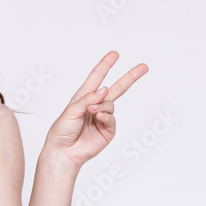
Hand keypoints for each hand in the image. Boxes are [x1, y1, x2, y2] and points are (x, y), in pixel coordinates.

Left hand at [43, 51, 147, 167]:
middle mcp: (95, 106)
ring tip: (91, 112)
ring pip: (111, 104)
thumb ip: (87, 99)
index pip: (96, 78)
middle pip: (116, 88)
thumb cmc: (61, 131)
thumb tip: (104, 89)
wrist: (64, 152)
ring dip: (102, 106)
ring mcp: (102, 117)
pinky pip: (111, 118)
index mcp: (83, 97)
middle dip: (130, 77)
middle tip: (143, 67)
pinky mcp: (107, 130)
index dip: (105, 65)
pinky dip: (105, 116)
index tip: (115, 54)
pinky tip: (97, 118)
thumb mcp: (71, 110)